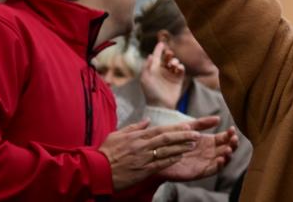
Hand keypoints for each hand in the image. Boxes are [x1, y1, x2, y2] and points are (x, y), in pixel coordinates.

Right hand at [100, 117, 219, 190]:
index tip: (188, 126)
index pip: (160, 130)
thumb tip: (147, 120)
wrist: (95, 171)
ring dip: (182, 147)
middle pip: (166, 139)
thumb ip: (134, 127)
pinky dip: (171, 160)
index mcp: (136, 137)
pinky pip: (160, 164)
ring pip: (166, 151)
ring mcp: (142, 159)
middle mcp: (141, 146)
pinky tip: (181, 157)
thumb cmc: (104, 153)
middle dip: (183, 136)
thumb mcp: (117, 135)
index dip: (175, 128)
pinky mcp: (142, 171)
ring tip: (194, 144)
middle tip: (197, 134)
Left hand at [139, 41, 185, 108]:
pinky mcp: (178, 79)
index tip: (161, 43)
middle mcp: (162, 71)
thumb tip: (149, 55)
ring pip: (174, 62)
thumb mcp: (146, 78)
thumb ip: (148, 65)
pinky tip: (178, 68)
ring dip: (174, 61)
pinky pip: (181, 69)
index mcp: (153, 70)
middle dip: (168, 54)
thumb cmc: (151, 91)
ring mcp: (171, 74)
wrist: (161, 104)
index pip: (156, 57)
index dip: (158, 50)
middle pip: (167, 58)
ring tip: (173, 64)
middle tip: (168, 54)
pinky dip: (180, 66)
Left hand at [157, 126, 238, 181]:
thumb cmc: (173, 141)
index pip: (225, 138)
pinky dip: (219, 165)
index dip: (230, 134)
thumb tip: (218, 118)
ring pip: (223, 159)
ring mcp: (206, 162)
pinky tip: (220, 159)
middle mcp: (210, 152)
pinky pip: (213, 170)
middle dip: (233, 144)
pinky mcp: (200, 172)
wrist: (159, 155)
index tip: (232, 129)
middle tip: (234, 139)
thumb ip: (202, 123)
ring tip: (228, 149)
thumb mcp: (188, 128)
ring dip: (228, 155)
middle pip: (228, 148)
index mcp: (209, 142)